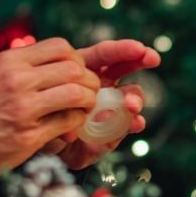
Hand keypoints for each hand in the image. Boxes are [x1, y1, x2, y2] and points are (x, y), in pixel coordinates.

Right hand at [0, 37, 98, 180]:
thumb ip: (23, 67)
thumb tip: (61, 64)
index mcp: (10, 61)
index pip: (60, 47)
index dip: (77, 59)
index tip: (78, 71)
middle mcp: (17, 80)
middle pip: (73, 70)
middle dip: (90, 81)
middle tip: (90, 91)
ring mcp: (23, 108)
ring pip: (75, 94)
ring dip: (88, 101)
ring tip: (85, 107)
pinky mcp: (28, 135)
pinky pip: (67, 122)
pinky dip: (76, 122)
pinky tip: (72, 125)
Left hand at [48, 39, 160, 168]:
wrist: (46, 148)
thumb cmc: (43, 119)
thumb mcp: (48, 108)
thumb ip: (64, 106)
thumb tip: (90, 114)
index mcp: (84, 70)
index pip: (104, 54)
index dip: (122, 50)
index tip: (139, 48)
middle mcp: (102, 85)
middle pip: (124, 67)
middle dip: (140, 60)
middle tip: (152, 59)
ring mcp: (112, 106)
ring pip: (130, 95)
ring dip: (134, 98)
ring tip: (131, 106)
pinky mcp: (116, 128)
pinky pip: (129, 123)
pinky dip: (134, 122)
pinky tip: (137, 123)